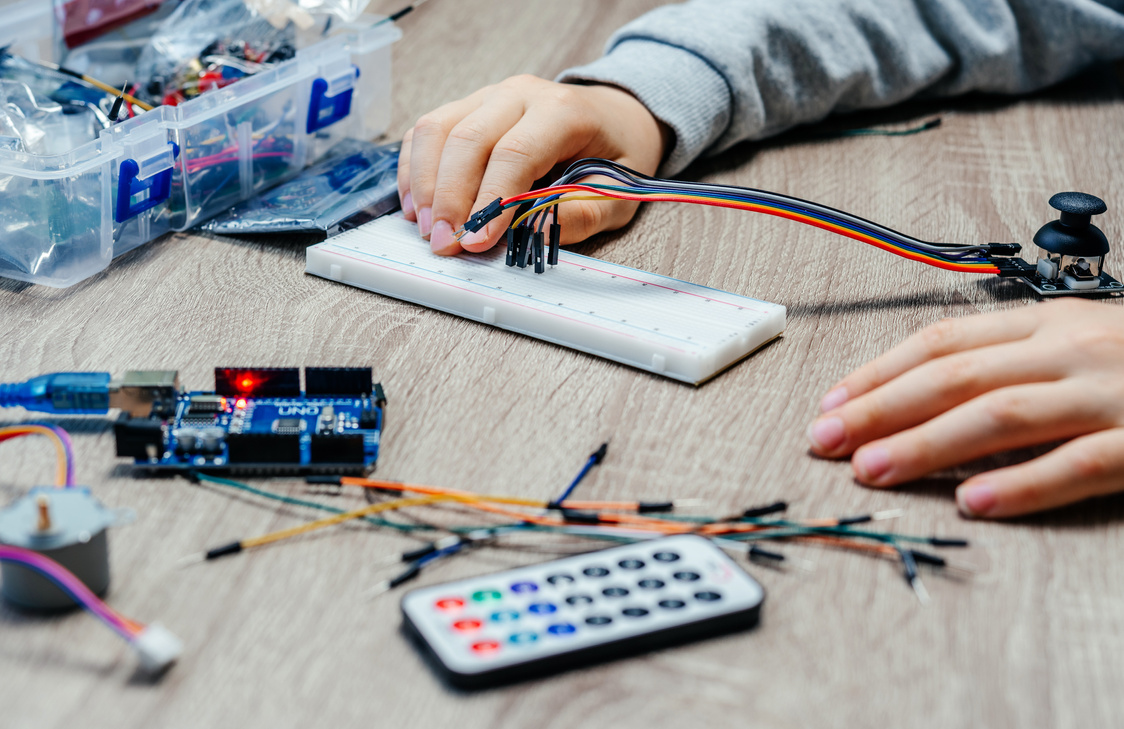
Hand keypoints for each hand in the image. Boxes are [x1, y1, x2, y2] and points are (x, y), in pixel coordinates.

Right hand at [397, 74, 669, 254]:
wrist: (614, 117)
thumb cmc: (615, 156)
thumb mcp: (618, 193)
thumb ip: (581, 214)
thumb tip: (534, 236)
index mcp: (563, 111)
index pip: (516, 153)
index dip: (491, 201)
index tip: (477, 242)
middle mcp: (520, 94)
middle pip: (468, 139)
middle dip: (449, 197)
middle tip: (444, 244)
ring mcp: (488, 96)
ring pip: (436, 130)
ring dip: (425, 184)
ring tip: (428, 230)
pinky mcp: (466, 107)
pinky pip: (426, 132)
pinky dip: (415, 171)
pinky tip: (418, 207)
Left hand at [806, 299, 1123, 517]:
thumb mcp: (1080, 337)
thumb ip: (1012, 357)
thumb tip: (921, 392)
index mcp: (1051, 321)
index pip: (943, 340)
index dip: (879, 371)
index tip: (831, 402)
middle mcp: (1072, 349)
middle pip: (955, 376)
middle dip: (879, 409)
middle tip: (824, 440)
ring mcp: (1112, 394)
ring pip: (1000, 415)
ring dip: (927, 444)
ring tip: (872, 468)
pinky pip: (1078, 464)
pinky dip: (1021, 484)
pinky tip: (972, 503)